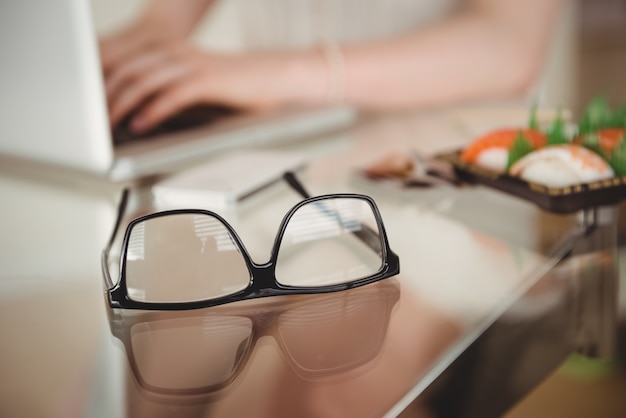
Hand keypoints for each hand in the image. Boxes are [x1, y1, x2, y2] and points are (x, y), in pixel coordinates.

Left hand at [105, 42, 325, 133]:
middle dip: (104, 98)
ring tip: (109, 127)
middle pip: (127, 71)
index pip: (124, 64)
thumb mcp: (193, 88)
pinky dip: (152, 111)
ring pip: (144, 82)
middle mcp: (177, 52)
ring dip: (122, 105)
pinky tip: (140, 126)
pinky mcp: (208, 79)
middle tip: (90, 123)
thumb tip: (135, 115)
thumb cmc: (234, 88)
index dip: (101, 86)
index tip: (88, 109)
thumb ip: (165, 94)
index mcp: (169, 51)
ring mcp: (192, 64)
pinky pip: (171, 94)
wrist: (275, 78)